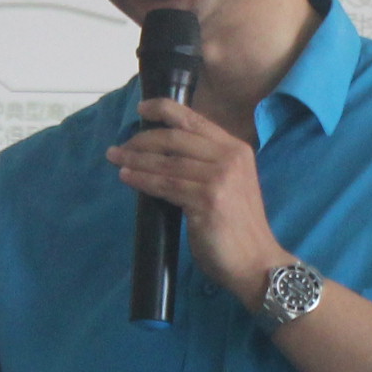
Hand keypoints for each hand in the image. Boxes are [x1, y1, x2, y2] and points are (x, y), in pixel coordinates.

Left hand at [106, 97, 288, 305]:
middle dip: (142, 140)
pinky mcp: (208, 200)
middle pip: (175, 138)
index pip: (195, 119)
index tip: (141, 109)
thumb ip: (206, 165)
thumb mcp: (229, 184)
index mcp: (236, 149)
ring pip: (167, 162)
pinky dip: (143, 180)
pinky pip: (166, 184)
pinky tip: (128, 177)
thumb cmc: (237, 228)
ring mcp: (220, 178)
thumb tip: (163, 154)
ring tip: (116, 159)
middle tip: (120, 148)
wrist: (256, 262)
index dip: (164, 109)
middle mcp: (230, 157)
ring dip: (136, 159)